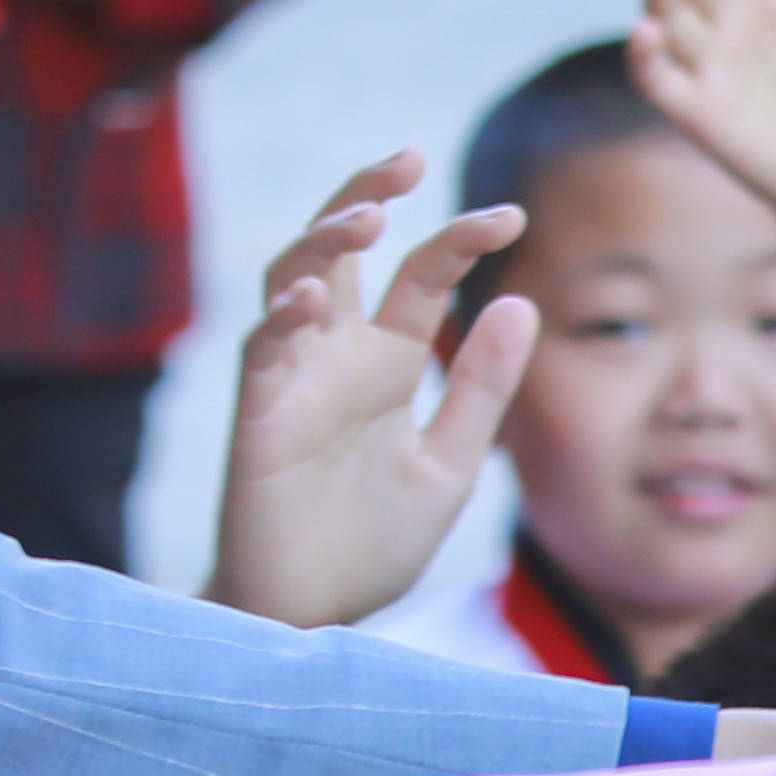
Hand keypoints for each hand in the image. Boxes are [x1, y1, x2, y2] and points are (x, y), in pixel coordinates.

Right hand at [206, 154, 537, 625]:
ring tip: (366, 217)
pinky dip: (283, 319)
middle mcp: (338, 356)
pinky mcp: (257, 416)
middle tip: (406, 158)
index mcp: (388, 363)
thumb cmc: (373, 544)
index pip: (422, 275)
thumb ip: (482, 390)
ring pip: (293, 278)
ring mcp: (293, 379)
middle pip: (342, 249)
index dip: (461, 238)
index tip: (513, 216)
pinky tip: (313, 300)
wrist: (316, 618)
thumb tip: (519, 302)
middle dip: (365, 195)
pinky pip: (262, 350)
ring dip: (322, 241)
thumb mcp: (451, 465)